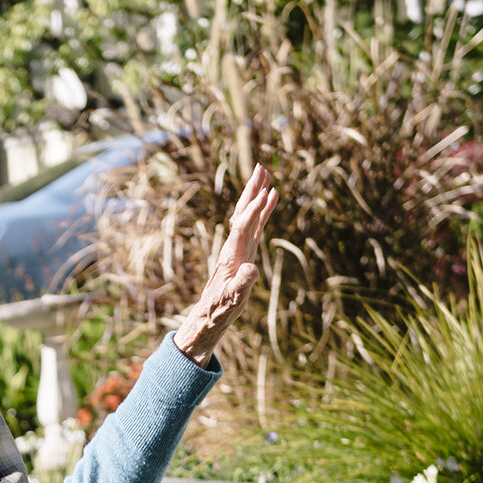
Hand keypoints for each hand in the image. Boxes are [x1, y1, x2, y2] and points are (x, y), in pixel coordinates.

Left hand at [172, 164, 276, 367]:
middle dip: (252, 190)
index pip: (244, 226)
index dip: (255, 210)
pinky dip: (264, 211)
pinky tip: (272, 198)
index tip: (267, 192)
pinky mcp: (245, 251)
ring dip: (257, 194)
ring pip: (249, 214)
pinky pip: (256, 225)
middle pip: (243, 211)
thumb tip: (251, 270)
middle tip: (260, 167)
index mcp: (231, 255)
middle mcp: (234, 246)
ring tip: (265, 174)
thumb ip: (242, 285)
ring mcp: (240, 247)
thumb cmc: (220, 310)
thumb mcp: (232, 300)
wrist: (209, 315)